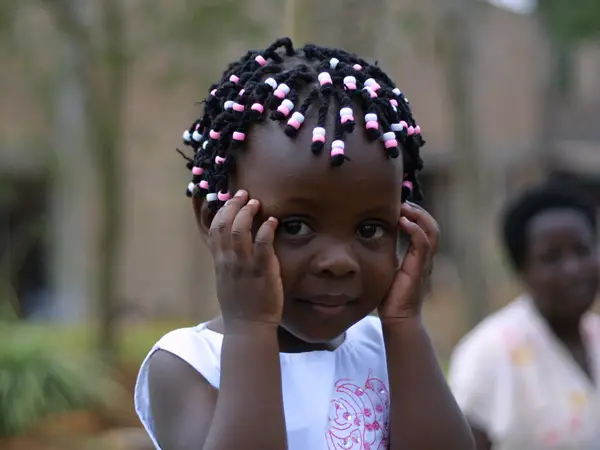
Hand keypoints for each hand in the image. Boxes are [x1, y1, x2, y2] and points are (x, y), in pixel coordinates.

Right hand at [208, 190, 283, 329]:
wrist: (248, 327)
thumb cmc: (239, 305)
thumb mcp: (226, 280)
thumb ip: (227, 261)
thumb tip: (231, 245)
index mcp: (220, 262)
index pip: (214, 229)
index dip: (222, 210)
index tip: (231, 199)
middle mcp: (229, 261)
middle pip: (225, 224)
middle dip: (233, 205)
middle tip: (245, 195)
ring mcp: (244, 265)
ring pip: (240, 230)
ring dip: (248, 213)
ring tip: (257, 203)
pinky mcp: (261, 271)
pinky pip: (263, 245)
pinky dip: (267, 230)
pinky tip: (273, 222)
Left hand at [378, 202, 438, 322]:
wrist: (398, 319)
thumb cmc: (390, 297)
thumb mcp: (387, 269)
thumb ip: (385, 254)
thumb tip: (368, 237)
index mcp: (419, 257)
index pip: (425, 228)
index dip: (416, 214)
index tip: (399, 205)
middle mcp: (425, 258)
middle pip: (432, 226)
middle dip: (418, 210)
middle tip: (402, 202)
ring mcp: (424, 262)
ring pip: (431, 231)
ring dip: (418, 216)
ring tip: (404, 207)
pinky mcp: (419, 268)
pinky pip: (423, 243)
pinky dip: (415, 229)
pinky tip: (402, 222)